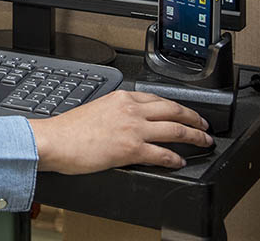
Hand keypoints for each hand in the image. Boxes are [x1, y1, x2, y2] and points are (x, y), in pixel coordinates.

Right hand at [27, 90, 211, 173]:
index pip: (158, 98)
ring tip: (203, 142)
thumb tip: (128, 122)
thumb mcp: (96, 108)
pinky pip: (163, 154)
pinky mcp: (132, 149)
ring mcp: (133, 129)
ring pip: (176, 130)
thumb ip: (116, 112)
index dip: (177, 106)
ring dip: (195, 136)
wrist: (54, 140)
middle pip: (174, 110)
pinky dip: (175, 158)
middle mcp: (131, 110)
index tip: (184, 111)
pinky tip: (180, 161)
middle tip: (204, 125)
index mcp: (122, 97)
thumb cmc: (68, 129)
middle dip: (195, 118)